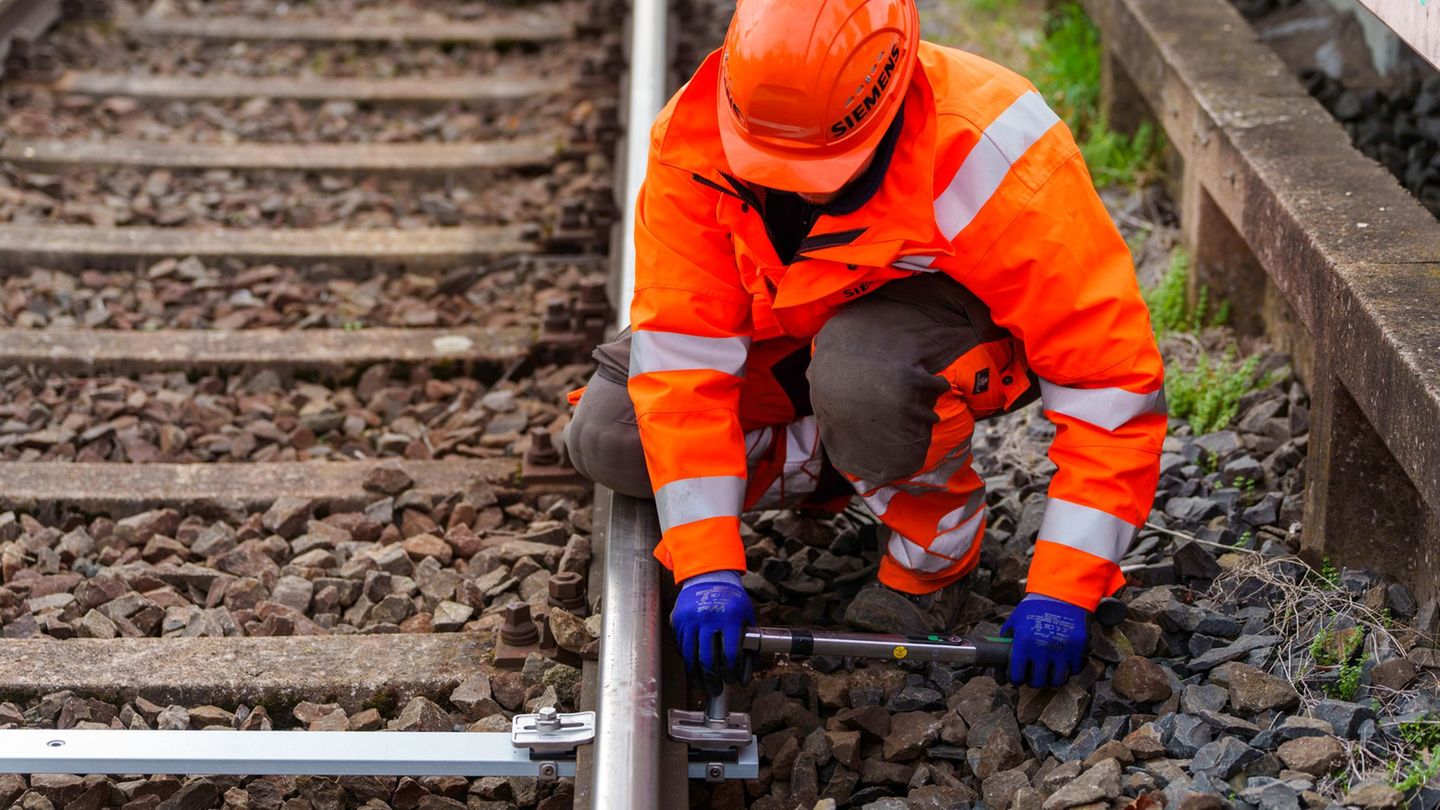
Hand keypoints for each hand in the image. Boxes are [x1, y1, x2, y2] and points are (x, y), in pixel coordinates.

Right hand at [670, 571, 754, 687]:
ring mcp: (689, 618)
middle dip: (712, 680)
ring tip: (702, 686)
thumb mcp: (746, 618)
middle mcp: (707, 617)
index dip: (731, 672)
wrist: (709, 578)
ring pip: (690, 656)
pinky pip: (681, 647)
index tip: (732, 681)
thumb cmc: (731, 601)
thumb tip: (744, 679)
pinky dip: (687, 661)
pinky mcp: (677, 620)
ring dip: (696, 675)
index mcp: (729, 616)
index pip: (730, 653)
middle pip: (708, 658)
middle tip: (716, 690)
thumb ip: (749, 647)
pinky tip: (693, 669)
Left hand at [1001, 594, 1088, 687]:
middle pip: (1038, 681)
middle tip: (1034, 676)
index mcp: (1023, 642)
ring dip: (1052, 679)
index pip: (1017, 675)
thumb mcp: (1015, 620)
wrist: (1062, 594)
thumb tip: (999, 662)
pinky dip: (1069, 669)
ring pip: (1058, 680)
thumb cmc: (1035, 607)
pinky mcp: (1079, 647)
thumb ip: (1007, 639)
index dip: (1016, 680)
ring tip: (1049, 672)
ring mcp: (1062, 649)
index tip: (1017, 680)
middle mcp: (1042, 648)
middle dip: (1034, 681)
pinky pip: (1074, 669)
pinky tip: (1063, 662)